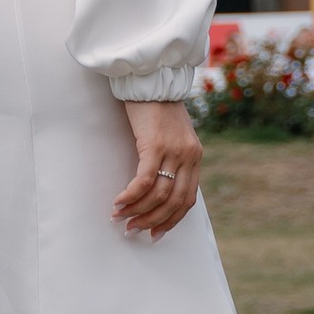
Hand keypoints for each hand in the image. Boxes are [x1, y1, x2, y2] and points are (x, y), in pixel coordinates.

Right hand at [114, 98, 202, 236]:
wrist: (152, 79)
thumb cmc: (156, 107)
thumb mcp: (173, 135)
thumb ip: (173, 158)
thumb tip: (158, 186)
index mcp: (195, 156)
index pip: (188, 199)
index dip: (171, 220)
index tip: (155, 233)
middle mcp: (188, 156)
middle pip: (174, 201)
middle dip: (152, 220)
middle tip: (133, 230)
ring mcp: (174, 151)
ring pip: (159, 194)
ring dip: (138, 211)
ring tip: (121, 218)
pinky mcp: (155, 145)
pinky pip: (144, 180)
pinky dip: (131, 195)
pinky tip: (119, 202)